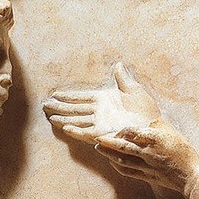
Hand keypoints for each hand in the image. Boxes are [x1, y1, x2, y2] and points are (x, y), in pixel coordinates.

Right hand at [43, 63, 162, 143]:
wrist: (153, 127)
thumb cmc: (147, 111)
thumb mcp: (135, 90)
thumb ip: (123, 79)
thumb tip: (118, 65)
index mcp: (105, 100)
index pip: (81, 97)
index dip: (68, 96)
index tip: (55, 95)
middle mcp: (99, 112)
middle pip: (74, 109)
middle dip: (60, 107)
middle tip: (45, 106)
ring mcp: (100, 123)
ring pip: (76, 120)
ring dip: (63, 119)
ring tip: (51, 118)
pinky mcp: (104, 134)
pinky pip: (86, 132)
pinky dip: (76, 131)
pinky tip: (66, 128)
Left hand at [94, 125, 198, 192]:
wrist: (191, 175)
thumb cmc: (183, 151)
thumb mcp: (170, 132)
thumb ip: (154, 126)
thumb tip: (140, 121)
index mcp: (155, 139)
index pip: (132, 132)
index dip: (121, 130)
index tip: (115, 129)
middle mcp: (149, 153)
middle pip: (123, 147)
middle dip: (107, 142)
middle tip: (96, 138)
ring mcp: (147, 166)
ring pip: (122, 160)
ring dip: (108, 154)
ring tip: (98, 148)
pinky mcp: (147, 176)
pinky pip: (128, 171)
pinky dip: (117, 166)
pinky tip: (112, 161)